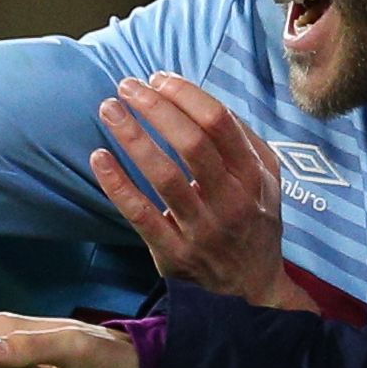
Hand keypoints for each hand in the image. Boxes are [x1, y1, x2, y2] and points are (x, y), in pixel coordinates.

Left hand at [91, 73, 317, 311]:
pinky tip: (99, 156)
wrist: (253, 288)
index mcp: (254, 176)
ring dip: (133, 137)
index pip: (218, 123)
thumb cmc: (253, 222)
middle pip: (191, 143)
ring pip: (163, 176)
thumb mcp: (267, 180)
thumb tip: (201, 99)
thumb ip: (243, 140)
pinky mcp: (173, 254)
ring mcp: (201, 230)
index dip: (185, 95)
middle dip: (155, 108)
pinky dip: (117, 183)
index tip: (158, 79)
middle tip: (127, 86)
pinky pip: (140, 214)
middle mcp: (231, 201)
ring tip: (110, 109)